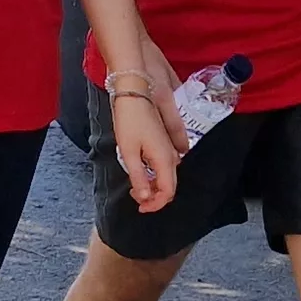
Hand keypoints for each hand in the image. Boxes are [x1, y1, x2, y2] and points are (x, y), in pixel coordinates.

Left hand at [105, 86, 183, 213]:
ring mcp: (170, 147)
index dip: (155, 205)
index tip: (140, 207)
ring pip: (167, 176)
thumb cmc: (130, 119)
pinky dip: (155, 174)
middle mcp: (171, 155)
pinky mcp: (165, 142)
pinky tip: (141, 171)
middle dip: (153, 197)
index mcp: (164, 159)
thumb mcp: (129, 151)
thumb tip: (144, 197)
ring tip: (135, 186)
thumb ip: (138, 176)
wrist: (134, 92)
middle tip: (135, 199)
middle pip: (170, 186)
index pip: (167, 192)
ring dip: (154, 186)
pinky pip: (165, 165)